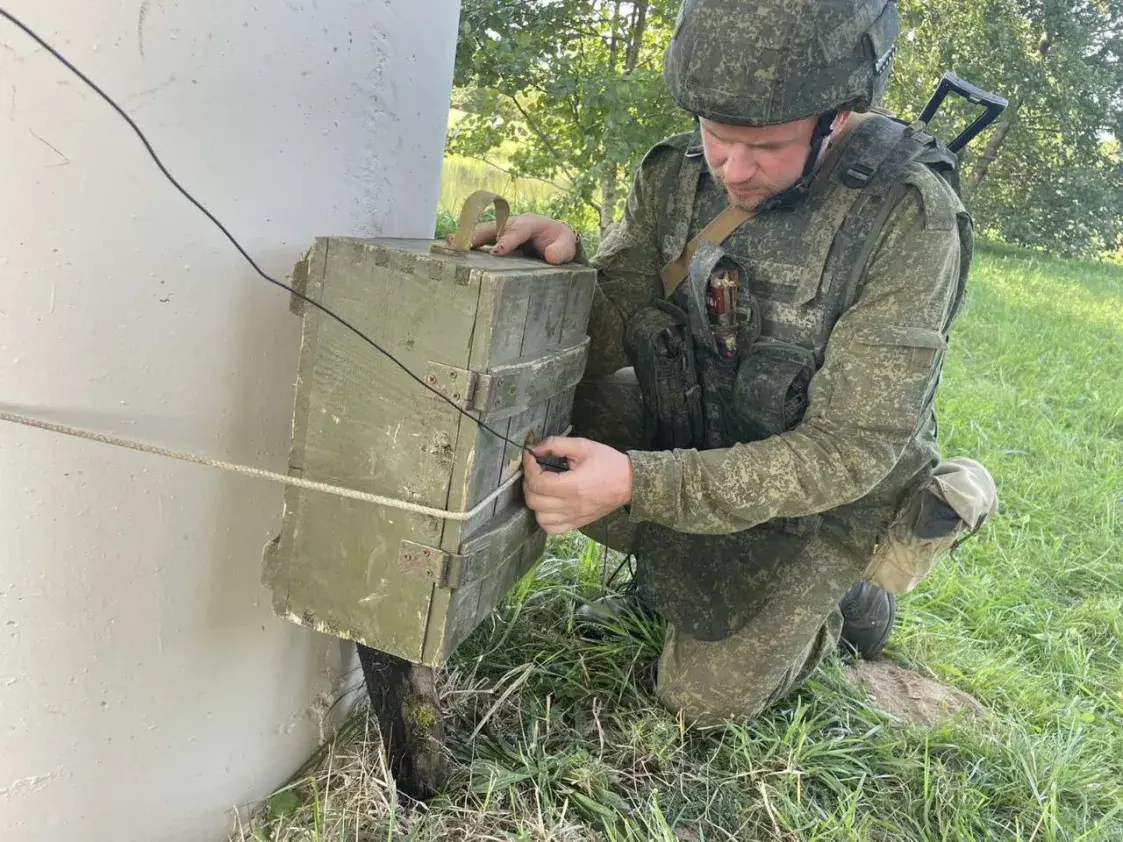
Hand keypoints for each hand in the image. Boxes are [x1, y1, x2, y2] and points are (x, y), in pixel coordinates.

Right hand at [450, 214, 576, 264]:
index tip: (497, 252)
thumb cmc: (559, 241)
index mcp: (530, 223)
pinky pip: (481, 240)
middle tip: (464, 244)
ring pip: (483, 232)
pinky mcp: (496, 239)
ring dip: (468, 237)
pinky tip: (453, 250)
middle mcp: (513, 224)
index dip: (506, 241)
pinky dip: (467, 243)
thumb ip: (562, 250)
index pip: (517, 231)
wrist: (554, 236)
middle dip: (479, 234)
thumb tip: (551, 256)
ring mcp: (502, 230)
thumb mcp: (566, 245)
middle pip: (494, 227)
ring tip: (452, 244)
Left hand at [522, 437, 632, 535]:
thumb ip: (557, 444)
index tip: (530, 456)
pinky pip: (551, 529)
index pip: (537, 481)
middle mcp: (570, 505)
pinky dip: (544, 518)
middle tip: (534, 469)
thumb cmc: (608, 463)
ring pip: (539, 517)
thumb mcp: (583, 446)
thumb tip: (535, 448)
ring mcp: (573, 517)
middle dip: (528, 482)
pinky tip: (547, 505)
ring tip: (540, 487)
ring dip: (535, 500)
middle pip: (534, 500)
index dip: (528, 466)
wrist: (630, 483)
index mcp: (572, 486)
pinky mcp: (576, 523)